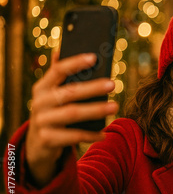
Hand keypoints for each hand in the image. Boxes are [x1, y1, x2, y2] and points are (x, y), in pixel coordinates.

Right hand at [25, 51, 118, 185]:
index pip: (58, 70)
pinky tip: (104, 134)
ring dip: (96, 110)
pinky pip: (74, 136)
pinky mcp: (47, 139)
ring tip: (115, 106)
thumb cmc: (52, 112)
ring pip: (73, 113)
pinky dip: (91, 134)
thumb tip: (60, 49)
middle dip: (93, 88)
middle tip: (113, 84)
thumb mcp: (52, 94)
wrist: (36, 144)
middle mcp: (39, 102)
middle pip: (69, 92)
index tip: (94, 57)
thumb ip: (59, 76)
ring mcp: (42, 121)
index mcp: (42, 87)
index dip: (75, 63)